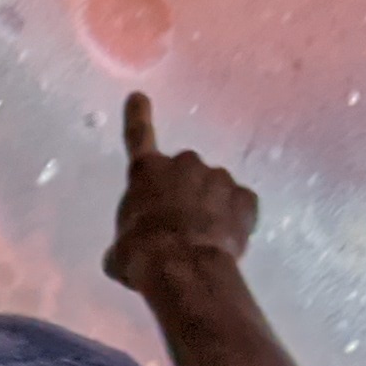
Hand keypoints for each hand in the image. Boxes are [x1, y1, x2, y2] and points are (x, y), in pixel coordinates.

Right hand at [102, 94, 257, 296]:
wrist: (184, 269)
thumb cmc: (142, 255)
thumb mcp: (119, 251)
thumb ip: (127, 239)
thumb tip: (127, 248)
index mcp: (146, 172)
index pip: (138, 137)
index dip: (138, 117)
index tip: (138, 96)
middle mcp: (184, 164)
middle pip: (184, 172)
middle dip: (183, 191)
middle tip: (178, 224)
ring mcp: (218, 178)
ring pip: (214, 189)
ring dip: (209, 206)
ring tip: (202, 238)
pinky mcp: (245, 199)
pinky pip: (239, 205)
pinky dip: (235, 219)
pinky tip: (225, 239)